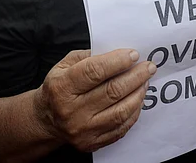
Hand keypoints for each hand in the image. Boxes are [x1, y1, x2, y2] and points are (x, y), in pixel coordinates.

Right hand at [33, 49, 155, 152]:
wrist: (46, 119)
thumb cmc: (59, 87)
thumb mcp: (64, 65)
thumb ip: (89, 56)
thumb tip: (118, 53)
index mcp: (62, 87)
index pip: (94, 71)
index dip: (117, 61)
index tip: (134, 54)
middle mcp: (71, 110)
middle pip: (112, 91)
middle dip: (135, 76)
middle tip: (148, 67)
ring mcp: (82, 129)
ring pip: (120, 111)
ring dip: (138, 94)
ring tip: (145, 82)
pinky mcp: (92, 142)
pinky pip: (121, 128)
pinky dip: (134, 112)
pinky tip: (137, 99)